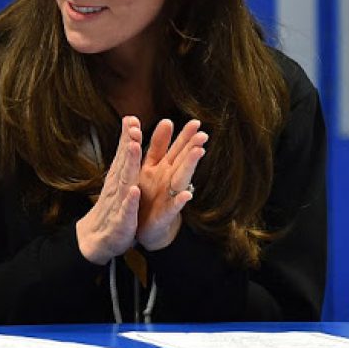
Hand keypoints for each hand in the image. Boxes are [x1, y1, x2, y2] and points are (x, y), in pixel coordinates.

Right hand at [76, 116, 142, 264]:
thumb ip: (124, 160)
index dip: (128, 136)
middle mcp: (116, 187)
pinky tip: (134, 192)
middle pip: (124, 163)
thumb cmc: (111, 208)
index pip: (124, 154)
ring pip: (125, 181)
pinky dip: (130, 201)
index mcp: (118, 177)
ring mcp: (118, 203)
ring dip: (129, 165)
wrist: (95, 238)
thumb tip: (129, 136)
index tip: (132, 118)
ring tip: (134, 148)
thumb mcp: (119, 183)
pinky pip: (126, 210)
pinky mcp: (121, 222)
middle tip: (134, 127)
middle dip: (129, 144)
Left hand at [136, 119, 207, 250]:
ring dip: (190, 166)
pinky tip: (187, 195)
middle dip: (192, 147)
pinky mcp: (165, 214)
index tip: (195, 122)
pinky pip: (173, 207)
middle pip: (183, 161)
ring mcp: (169, 196)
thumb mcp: (151, 166)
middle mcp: (170, 180)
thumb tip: (167, 120)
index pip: (177, 149)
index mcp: (164, 168)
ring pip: (182, 179)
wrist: (146, 227)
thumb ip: (158, 146)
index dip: (185, 136)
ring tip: (198, 153)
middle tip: (203, 134)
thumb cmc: (150, 194)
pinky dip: (179, 201)